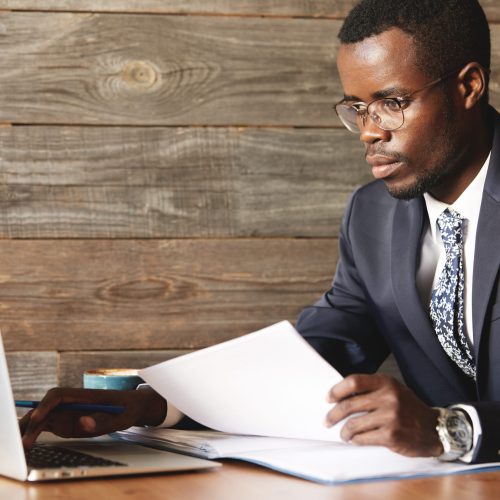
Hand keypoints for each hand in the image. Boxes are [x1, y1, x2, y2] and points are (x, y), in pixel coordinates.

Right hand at [20, 387, 166, 448]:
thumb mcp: (120, 417)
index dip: (46, 405)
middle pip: (46, 407)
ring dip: (31, 429)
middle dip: (33, 421)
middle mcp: (72, 402)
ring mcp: (68, 412)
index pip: (58, 395)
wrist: (132, 408)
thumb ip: (102, 421)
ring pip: (44, 417)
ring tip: (23, 445)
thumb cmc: (127, 409)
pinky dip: (36, 433)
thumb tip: (83, 422)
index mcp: (83, 395)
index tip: (38, 417)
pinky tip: (28, 443)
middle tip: (26, 440)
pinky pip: (47, 426)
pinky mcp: (67, 422)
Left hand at [325, 374, 442, 456]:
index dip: (337, 390)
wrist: (434, 428)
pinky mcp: (391, 436)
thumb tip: (342, 396)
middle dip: (333, 414)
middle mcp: (388, 398)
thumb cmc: (409, 408)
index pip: (354, 382)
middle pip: (349, 405)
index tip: (328, 398)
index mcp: (386, 383)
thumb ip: (372, 389)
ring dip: (344, 431)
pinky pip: (364, 438)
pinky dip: (356, 440)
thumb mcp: (393, 390)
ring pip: (354, 424)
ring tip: (343, 434)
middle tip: (327, 420)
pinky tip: (356, 440)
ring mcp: (390, 417)